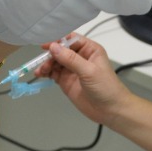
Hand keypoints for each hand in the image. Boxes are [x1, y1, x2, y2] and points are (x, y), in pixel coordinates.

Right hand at [37, 35, 151, 150]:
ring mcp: (72, 69)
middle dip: (50, 55)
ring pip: (55, 62)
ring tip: (40, 71)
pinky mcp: (66, 81)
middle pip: (60, 51)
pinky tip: (41, 74)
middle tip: (42, 62)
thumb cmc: (105, 87)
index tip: (46, 45)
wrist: (111, 110)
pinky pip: (53, 73)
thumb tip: (53, 47)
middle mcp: (80, 57)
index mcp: (89, 49)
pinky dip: (46, 72)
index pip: (71, 40)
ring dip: (46, 64)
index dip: (58, 41)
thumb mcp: (89, 71)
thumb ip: (71, 59)